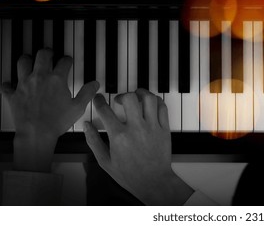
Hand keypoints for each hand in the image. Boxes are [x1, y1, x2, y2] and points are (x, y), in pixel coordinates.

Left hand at [0, 49, 98, 171]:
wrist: (36, 133)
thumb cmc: (57, 121)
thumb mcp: (78, 107)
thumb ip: (87, 93)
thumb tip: (94, 84)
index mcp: (57, 80)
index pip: (63, 62)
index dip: (67, 60)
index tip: (68, 61)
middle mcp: (39, 78)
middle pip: (42, 56)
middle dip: (47, 52)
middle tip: (49, 53)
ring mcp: (24, 84)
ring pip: (22, 63)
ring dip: (26, 60)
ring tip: (29, 60)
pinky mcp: (14, 95)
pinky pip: (7, 85)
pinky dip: (9, 84)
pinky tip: (10, 84)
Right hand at [84, 89, 193, 204]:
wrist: (153, 182)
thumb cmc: (129, 174)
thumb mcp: (105, 161)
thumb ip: (93, 141)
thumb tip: (86, 125)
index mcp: (119, 136)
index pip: (105, 110)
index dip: (99, 101)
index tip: (98, 99)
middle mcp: (136, 128)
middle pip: (129, 98)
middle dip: (121, 95)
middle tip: (119, 99)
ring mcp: (152, 127)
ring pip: (149, 99)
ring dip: (141, 93)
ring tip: (136, 95)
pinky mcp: (164, 129)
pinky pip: (162, 107)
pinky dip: (156, 101)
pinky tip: (150, 103)